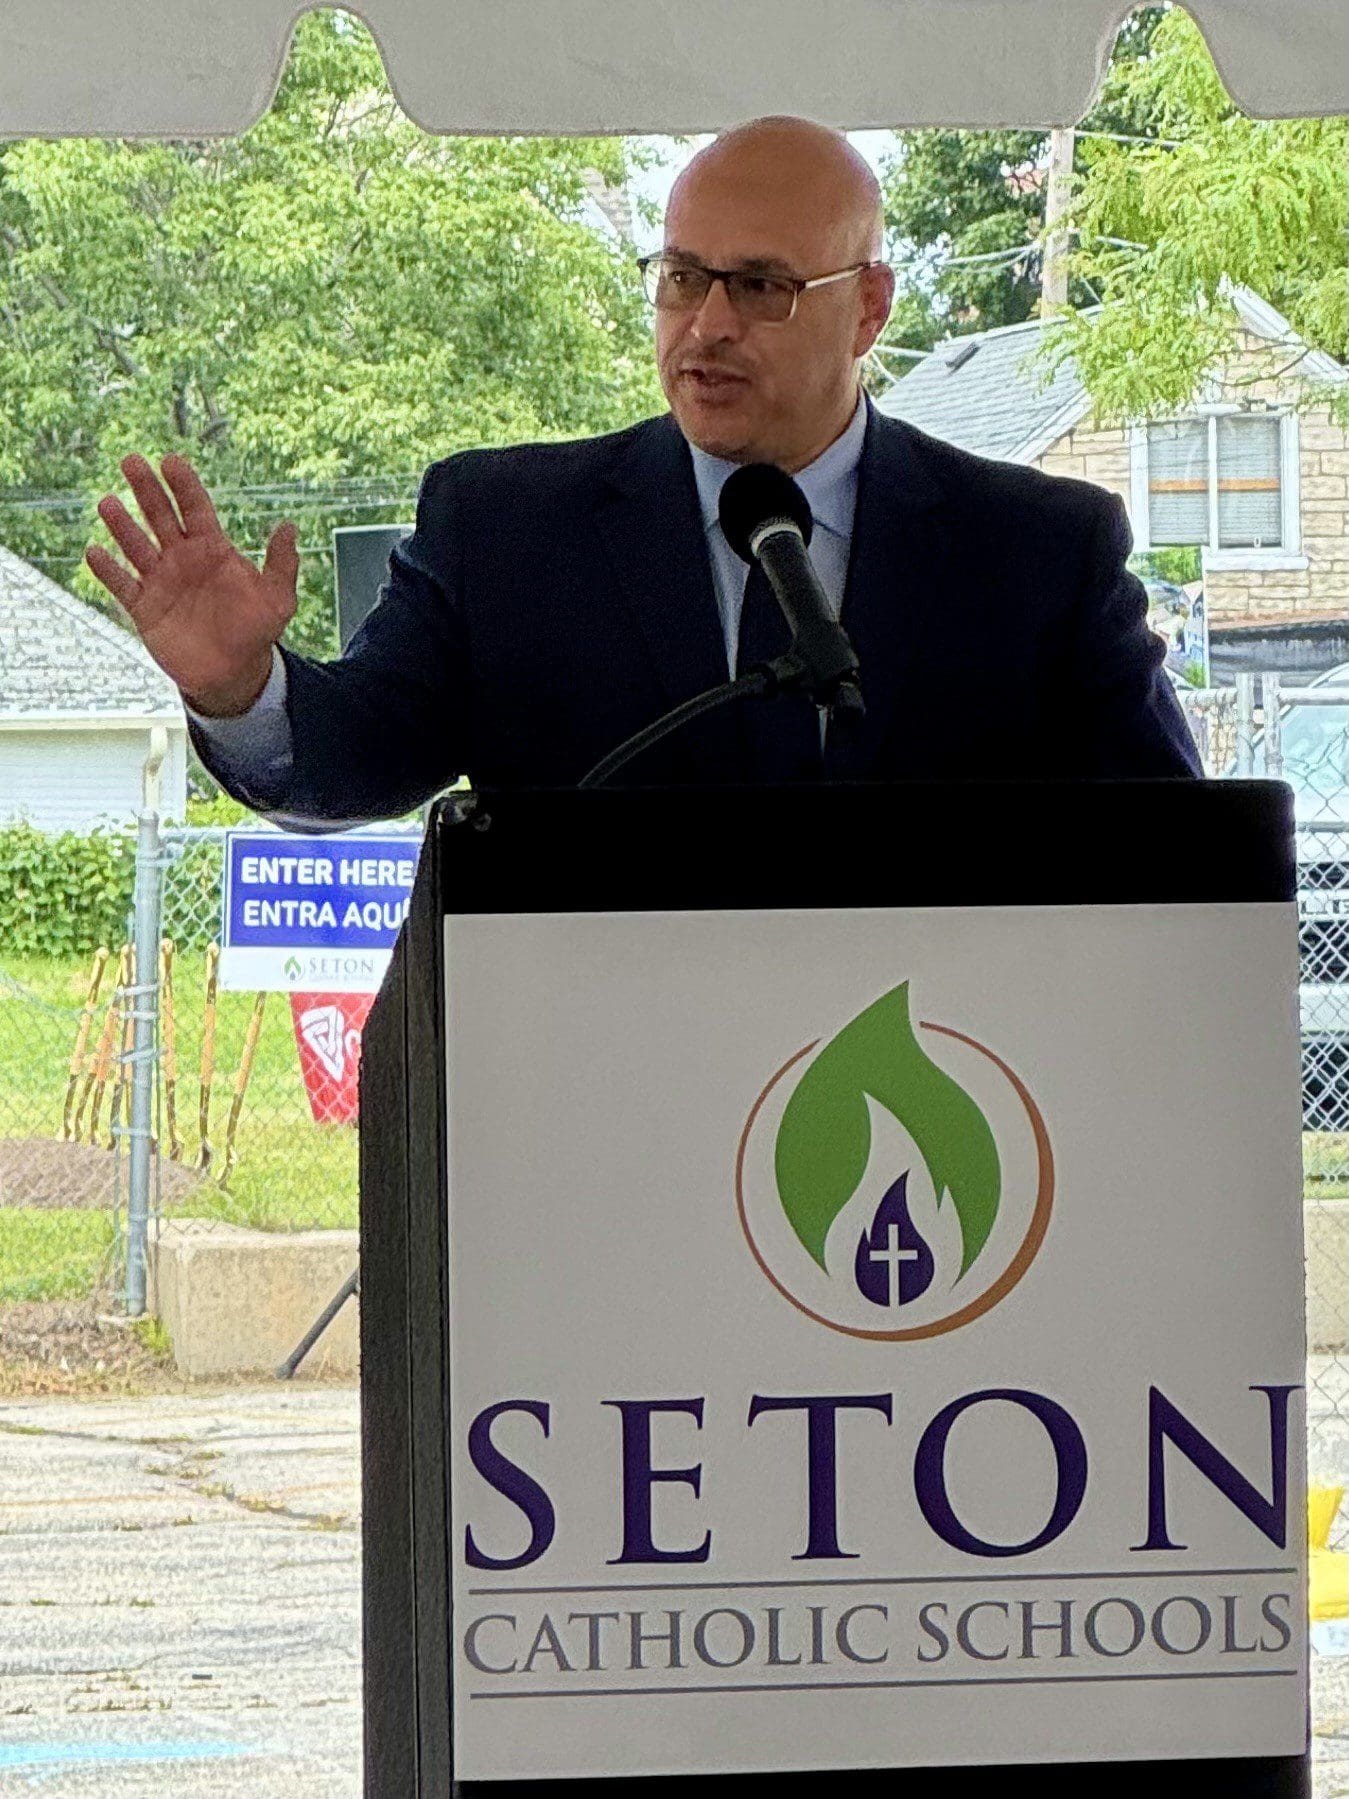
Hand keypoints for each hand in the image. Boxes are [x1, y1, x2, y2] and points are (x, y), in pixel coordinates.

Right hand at [86, 453, 298, 716]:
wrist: (232, 672)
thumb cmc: (256, 631)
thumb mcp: (278, 600)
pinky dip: (108, 571)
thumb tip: (289, 527)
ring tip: (109, 504)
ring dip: (122, 525)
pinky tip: (95, 553)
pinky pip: (122, 585)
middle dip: (147, 489)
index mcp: (212, 548)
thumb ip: (282, 565)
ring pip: (137, 546)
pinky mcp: (144, 607)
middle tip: (132, 461)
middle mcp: (182, 557)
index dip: (184, 484)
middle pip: (160, 516)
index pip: (195, 508)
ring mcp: (160, 580)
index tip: (171, 461)